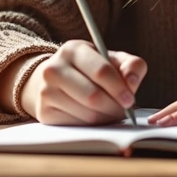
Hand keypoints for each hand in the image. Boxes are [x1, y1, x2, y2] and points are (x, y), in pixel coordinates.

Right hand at [19, 40, 147, 125]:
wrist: (55, 79)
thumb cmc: (91, 69)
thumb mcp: (112, 60)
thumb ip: (131, 65)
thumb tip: (132, 82)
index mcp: (73, 50)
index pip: (101, 71)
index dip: (119, 88)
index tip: (130, 100)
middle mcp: (54, 68)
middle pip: (93, 96)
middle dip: (114, 107)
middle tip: (123, 111)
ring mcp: (46, 91)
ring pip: (87, 114)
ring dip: (105, 118)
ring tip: (110, 112)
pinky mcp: (44, 112)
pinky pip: (77, 125)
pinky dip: (92, 126)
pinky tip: (94, 117)